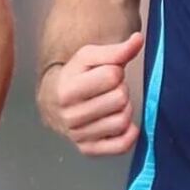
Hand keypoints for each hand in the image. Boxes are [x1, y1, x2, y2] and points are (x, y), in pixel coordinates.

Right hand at [37, 33, 143, 155]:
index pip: (112, 76)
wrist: (52, 102)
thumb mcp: (88, 57)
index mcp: (68, 89)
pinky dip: (128, 133)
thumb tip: (138, 39)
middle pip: (120, 99)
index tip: (106, 73)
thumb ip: (115, 50)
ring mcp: (79, 136)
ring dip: (124, 109)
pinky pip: (122, 145)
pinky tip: (121, 122)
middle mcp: (71, 116)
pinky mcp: (88, 150)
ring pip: (123, 121)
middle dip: (120, 90)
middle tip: (109, 89)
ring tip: (111, 103)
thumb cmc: (73, 77)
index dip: (115, 71)